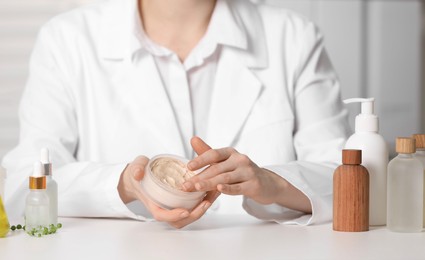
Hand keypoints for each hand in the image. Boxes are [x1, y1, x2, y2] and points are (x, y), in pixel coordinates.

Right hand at [118, 155, 219, 228]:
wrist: (140, 175)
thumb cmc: (139, 173)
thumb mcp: (136, 167)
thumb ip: (136, 169)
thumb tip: (138, 173)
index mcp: (152, 203)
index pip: (162, 215)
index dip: (174, 216)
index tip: (185, 211)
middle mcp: (164, 208)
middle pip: (179, 221)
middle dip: (194, 214)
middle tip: (206, 203)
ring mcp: (172, 207)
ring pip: (188, 216)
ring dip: (201, 209)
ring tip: (212, 197)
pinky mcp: (180, 202)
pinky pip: (192, 207)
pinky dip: (202, 202)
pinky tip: (212, 191)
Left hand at [183, 137, 311, 212]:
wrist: (266, 183)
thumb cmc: (241, 172)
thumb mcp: (225, 161)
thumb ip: (208, 152)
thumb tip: (193, 138)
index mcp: (231, 152)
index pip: (214, 154)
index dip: (200, 160)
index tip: (188, 167)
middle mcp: (240, 159)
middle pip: (217, 168)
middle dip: (199, 177)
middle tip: (185, 185)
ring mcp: (248, 172)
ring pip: (225, 178)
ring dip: (209, 183)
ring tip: (196, 188)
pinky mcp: (254, 185)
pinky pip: (238, 187)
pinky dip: (228, 188)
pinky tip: (219, 189)